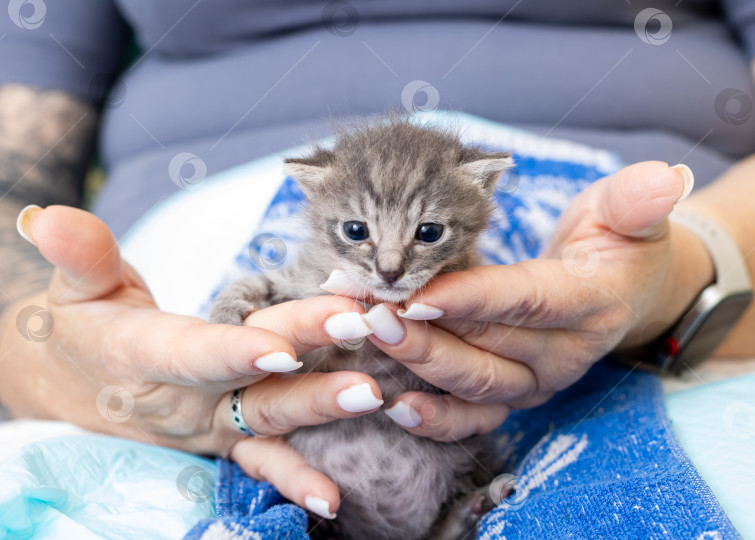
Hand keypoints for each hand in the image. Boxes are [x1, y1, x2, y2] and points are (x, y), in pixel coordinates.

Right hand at [0, 205, 383, 517]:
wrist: (70, 386)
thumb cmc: (82, 326)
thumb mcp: (75, 288)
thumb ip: (80, 256)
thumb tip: (50, 216)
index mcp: (145, 355)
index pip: (196, 353)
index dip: (236, 351)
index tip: (284, 347)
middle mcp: (182, 399)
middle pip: (250, 377)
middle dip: (308, 355)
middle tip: (360, 332)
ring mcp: (207, 425)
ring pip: (268, 417)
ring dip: (321, 406)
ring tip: (371, 395)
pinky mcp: (223, 439)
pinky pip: (261, 462)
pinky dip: (294, 479)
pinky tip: (333, 499)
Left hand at [364, 161, 713, 440]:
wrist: (623, 292)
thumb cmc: (617, 243)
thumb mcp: (629, 213)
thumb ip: (636, 200)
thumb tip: (665, 179)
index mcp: (592, 304)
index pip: (526, 301)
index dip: (472, 299)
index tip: (416, 293)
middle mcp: (565, 355)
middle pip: (489, 349)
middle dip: (424, 333)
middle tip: (371, 312)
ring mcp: (538, 381)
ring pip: (474, 385)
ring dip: (418, 365)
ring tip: (370, 339)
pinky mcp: (515, 395)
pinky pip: (475, 419)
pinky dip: (437, 420)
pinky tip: (395, 405)